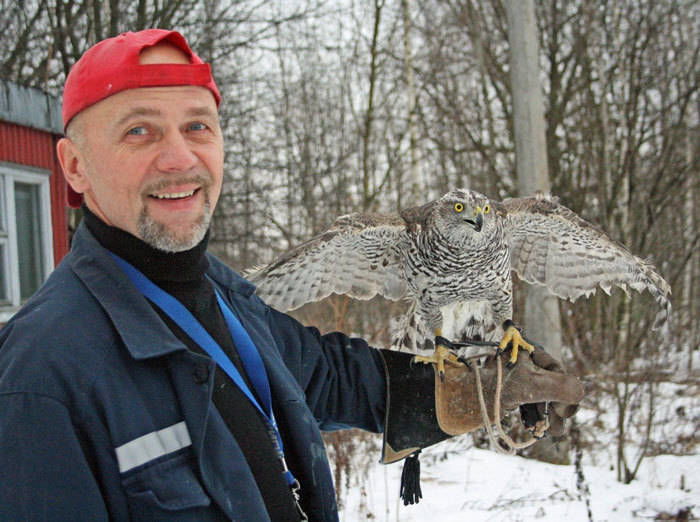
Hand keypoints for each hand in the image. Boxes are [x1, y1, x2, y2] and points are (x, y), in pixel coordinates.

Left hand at [435, 346, 583, 436]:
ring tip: (546, 434)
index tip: (561, 413)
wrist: (448, 399)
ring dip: (546, 415)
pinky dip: (532, 416)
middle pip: (550, 384)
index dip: (565, 393)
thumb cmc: (486, 388)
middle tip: (554, 428)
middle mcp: (519, 361)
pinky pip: (526, 402)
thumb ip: (561, 387)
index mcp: (524, 350)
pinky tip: (532, 429)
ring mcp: (511, 377)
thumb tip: (580, 393)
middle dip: (556, 407)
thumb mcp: (528, 386)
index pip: (557, 371)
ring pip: (539, 396)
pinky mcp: (502, 392)